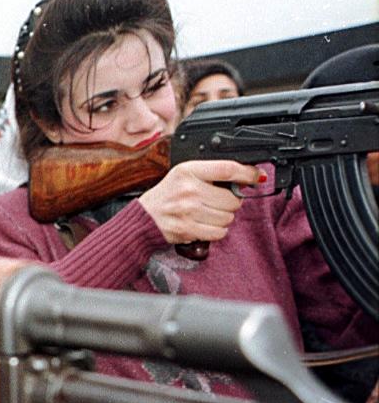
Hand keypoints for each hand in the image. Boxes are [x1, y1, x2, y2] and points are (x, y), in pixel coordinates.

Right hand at [137, 160, 261, 243]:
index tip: (257, 177)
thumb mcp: (184, 175)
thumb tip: (247, 179)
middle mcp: (189, 190)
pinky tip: (206, 225)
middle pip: (232, 199)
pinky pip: (219, 232)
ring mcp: (188, 211)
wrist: (144, 218)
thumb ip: (212, 173)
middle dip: (231, 202)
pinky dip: (217, 231)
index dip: (248, 173)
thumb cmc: (167, 195)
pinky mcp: (188, 229)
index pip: (228, 169)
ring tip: (209, 214)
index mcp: (188, 171)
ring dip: (223, 218)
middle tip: (219, 202)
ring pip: (228, 217)